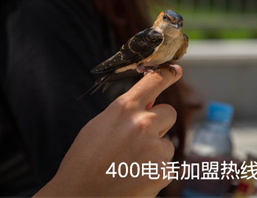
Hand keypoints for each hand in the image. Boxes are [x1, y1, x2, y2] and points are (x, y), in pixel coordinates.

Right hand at [34, 65, 181, 196]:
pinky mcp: (163, 172)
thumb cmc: (83, 162)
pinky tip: (134, 179)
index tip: (176, 71)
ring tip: (130, 165)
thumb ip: (124, 114)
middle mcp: (143, 124)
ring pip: (166, 143)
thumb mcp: (98, 126)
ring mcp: (155, 148)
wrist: (80, 197)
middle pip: (169, 112)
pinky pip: (165, 167)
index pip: (153, 81)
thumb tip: (147, 105)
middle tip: (140, 140)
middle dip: (159, 123)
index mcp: (124, 109)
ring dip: (155, 152)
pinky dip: (154, 173)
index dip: (167, 74)